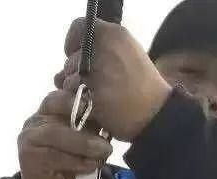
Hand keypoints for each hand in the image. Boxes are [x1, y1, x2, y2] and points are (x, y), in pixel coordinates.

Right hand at [17, 89, 112, 178]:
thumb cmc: (70, 169)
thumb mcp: (83, 142)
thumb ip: (90, 126)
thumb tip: (111, 114)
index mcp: (48, 111)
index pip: (65, 92)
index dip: (84, 94)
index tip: (105, 102)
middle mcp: (36, 119)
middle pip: (58, 105)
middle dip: (83, 113)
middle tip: (106, 124)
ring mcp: (29, 137)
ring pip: (57, 132)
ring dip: (83, 142)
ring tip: (104, 150)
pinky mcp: (29, 158)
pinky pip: (55, 155)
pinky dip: (76, 160)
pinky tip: (91, 165)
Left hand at [57, 18, 171, 141]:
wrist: (155, 113)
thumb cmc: (142, 86)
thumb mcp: (127, 55)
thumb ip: (97, 54)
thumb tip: (62, 70)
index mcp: (113, 34)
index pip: (78, 27)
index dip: (73, 43)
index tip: (79, 57)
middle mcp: (102, 49)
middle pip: (70, 58)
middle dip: (76, 73)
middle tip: (94, 86)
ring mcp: (96, 73)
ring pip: (67, 79)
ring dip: (75, 91)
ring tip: (97, 98)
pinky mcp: (91, 95)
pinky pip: (71, 97)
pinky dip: (77, 104)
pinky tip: (93, 107)